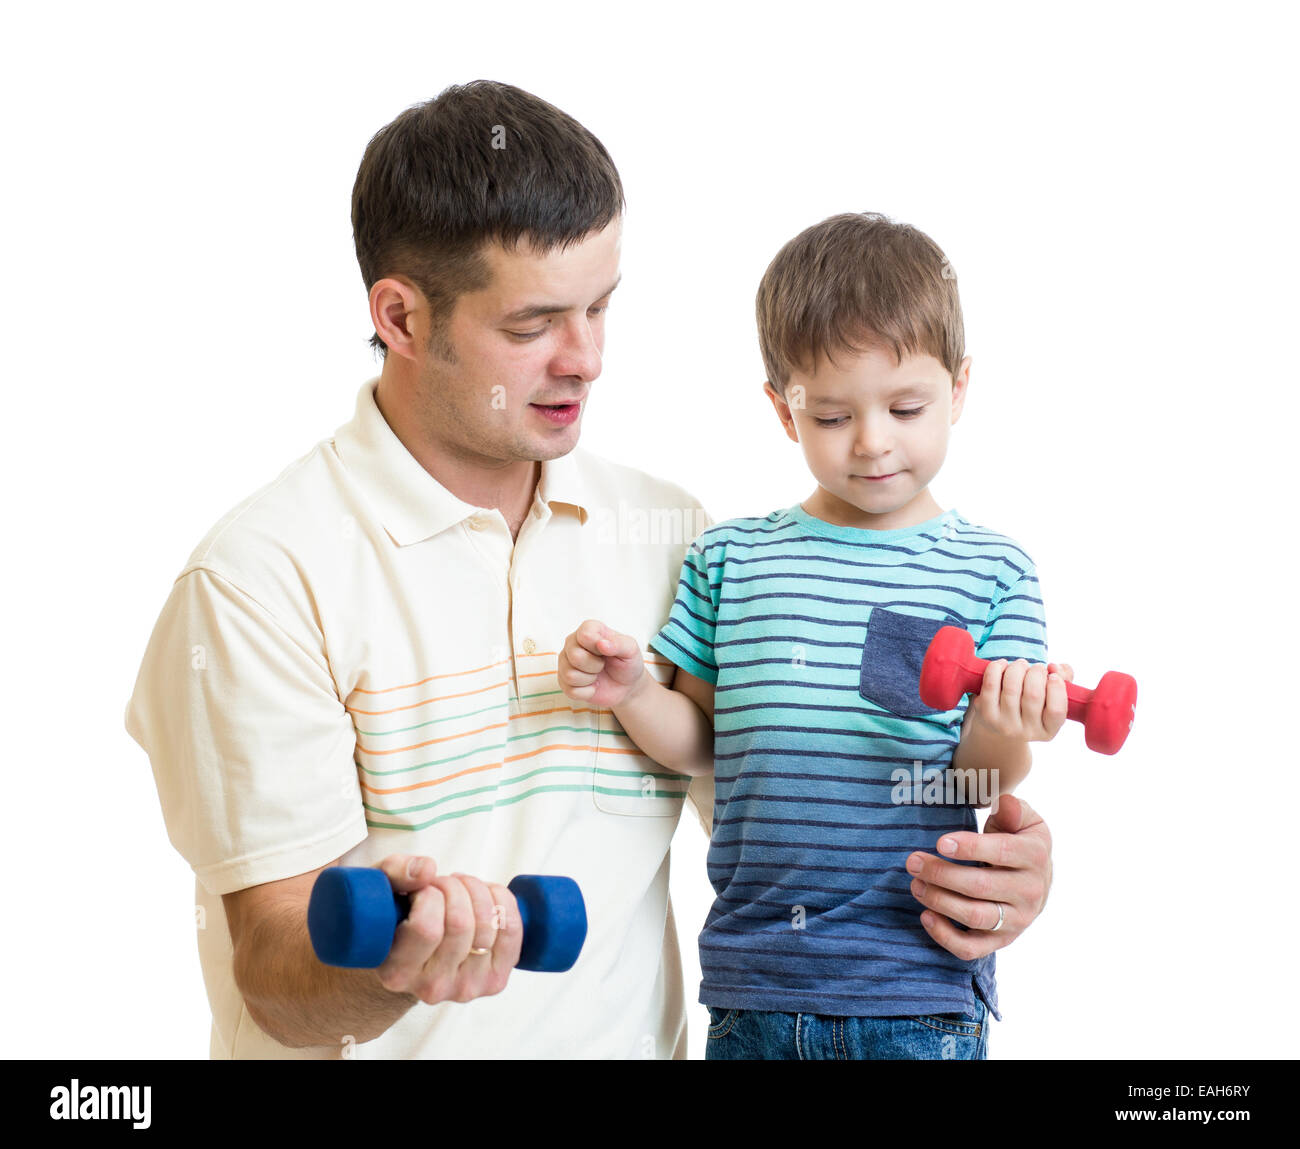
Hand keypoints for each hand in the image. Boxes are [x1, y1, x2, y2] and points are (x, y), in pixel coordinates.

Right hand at [372, 855, 522, 1004]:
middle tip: (442, 884)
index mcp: (397, 973)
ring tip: (460, 889)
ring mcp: (467, 987)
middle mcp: (432, 988)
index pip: (427, 928)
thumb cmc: (395, 917)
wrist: (413, 954)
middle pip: (461, 923)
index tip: (422, 888)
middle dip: (454, 887)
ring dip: (477, 890)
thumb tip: (427, 868)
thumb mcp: (381, 889)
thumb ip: (395, 873)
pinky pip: (511, 930)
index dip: (430, 894)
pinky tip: (485, 896)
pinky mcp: (495, 980)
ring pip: (488, 924)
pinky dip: (502, 901)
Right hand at [557, 619, 645, 708]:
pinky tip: (592, 685)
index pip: (585, 635)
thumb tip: (602, 644)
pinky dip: (587, 692)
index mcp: (588, 629)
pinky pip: (571, 691)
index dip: (598, 646)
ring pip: (570, 675)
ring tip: (597, 674)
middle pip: (575, 656)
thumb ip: (620, 644)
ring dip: (590, 679)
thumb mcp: (631, 650)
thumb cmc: (627, 663)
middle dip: (595, 666)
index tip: (607, 650)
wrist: (626, 685)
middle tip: (603, 664)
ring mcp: (565, 662)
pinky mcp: (564, 681)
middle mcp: (572, 643)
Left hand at [905, 794, 1051, 959]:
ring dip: (939, 901)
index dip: (970, 848)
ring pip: (975, 917)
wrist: (1037, 880)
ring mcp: (1017, 921)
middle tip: (913, 861)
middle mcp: (1030, 892)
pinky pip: (972, 949)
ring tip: (915, 884)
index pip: (1002, 853)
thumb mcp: (1023, 819)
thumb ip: (1013, 809)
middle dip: (941, 874)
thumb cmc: (1018, 840)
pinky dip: (946, 937)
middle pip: (981, 886)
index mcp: (1035, 856)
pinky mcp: (1001, 941)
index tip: (940, 842)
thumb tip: (1004, 802)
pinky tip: (925, 916)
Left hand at [965, 659, 1074, 742]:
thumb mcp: (1051, 696)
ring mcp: (1004, 725)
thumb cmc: (1031, 703)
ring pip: (1012, 687)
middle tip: (1036, 668)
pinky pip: (991, 685)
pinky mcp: (986, 714)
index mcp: (1048, 730)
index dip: (1057, 688)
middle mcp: (1027, 732)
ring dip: (1018, 667)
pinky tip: (1003, 664)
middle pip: (1033, 694)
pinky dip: (997, 668)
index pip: (1056, 711)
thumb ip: (1064, 679)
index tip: (1053, 675)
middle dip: (1036, 672)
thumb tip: (1054, 667)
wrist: (998, 722)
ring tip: (1021, 665)